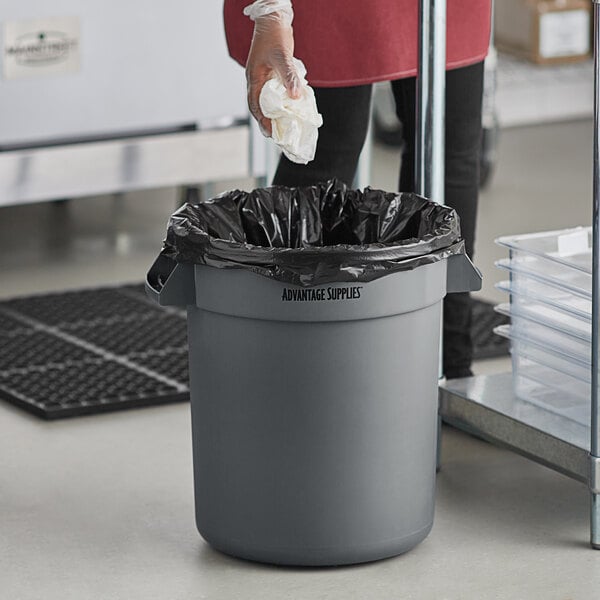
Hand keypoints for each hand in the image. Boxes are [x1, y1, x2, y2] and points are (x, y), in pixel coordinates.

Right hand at [244, 5, 301, 136]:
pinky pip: (274, 92)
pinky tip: (290, 106)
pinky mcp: (271, 74)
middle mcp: (256, 80)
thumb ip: (289, 76)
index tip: (271, 133)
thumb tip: (296, 97)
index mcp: (254, 78)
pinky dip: (280, 101)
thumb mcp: (282, 57)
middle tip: (277, 135)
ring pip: (267, 100)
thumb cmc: (275, 35)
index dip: (262, 121)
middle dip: (267, 121)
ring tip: (283, 125)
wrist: (274, 18)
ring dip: (274, 113)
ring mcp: (263, 77)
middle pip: (259, 106)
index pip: (255, 105)